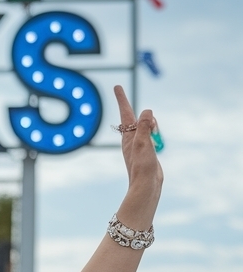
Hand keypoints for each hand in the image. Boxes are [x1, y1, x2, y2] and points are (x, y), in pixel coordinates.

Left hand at [113, 85, 163, 228]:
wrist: (146, 185)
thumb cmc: (142, 166)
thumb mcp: (143, 142)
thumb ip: (143, 126)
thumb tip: (146, 111)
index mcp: (128, 136)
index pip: (125, 113)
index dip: (122, 99)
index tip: (117, 86)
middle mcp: (131, 138)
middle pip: (140, 119)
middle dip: (147, 119)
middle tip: (153, 131)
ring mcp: (139, 144)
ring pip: (148, 127)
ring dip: (154, 128)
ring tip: (155, 143)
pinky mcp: (146, 150)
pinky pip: (152, 136)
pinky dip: (155, 135)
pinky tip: (156, 144)